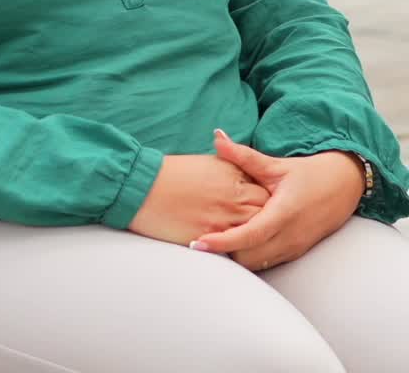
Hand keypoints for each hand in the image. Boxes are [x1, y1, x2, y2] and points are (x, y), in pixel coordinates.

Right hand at [128, 152, 269, 245]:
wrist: (145, 187)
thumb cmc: (173, 173)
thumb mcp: (208, 163)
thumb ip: (232, 169)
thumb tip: (246, 178)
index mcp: (233, 177)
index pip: (263, 192)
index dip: (266, 200)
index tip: (264, 205)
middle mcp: (233, 198)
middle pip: (264, 213)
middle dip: (266, 219)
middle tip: (265, 226)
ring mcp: (223, 220)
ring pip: (254, 234)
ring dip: (256, 238)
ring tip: (254, 242)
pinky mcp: (210, 239)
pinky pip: (235, 248)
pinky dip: (239, 249)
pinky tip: (237, 250)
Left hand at [189, 130, 364, 270]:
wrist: (344, 186)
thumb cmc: (308, 174)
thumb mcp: (275, 164)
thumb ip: (243, 155)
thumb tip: (217, 137)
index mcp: (283, 213)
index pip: (248, 236)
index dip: (222, 242)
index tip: (198, 243)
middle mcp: (289, 236)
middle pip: (248, 257)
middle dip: (226, 251)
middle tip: (202, 235)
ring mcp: (294, 248)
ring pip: (258, 264)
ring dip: (238, 255)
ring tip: (217, 239)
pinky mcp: (296, 252)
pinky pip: (268, 263)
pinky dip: (251, 256)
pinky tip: (239, 241)